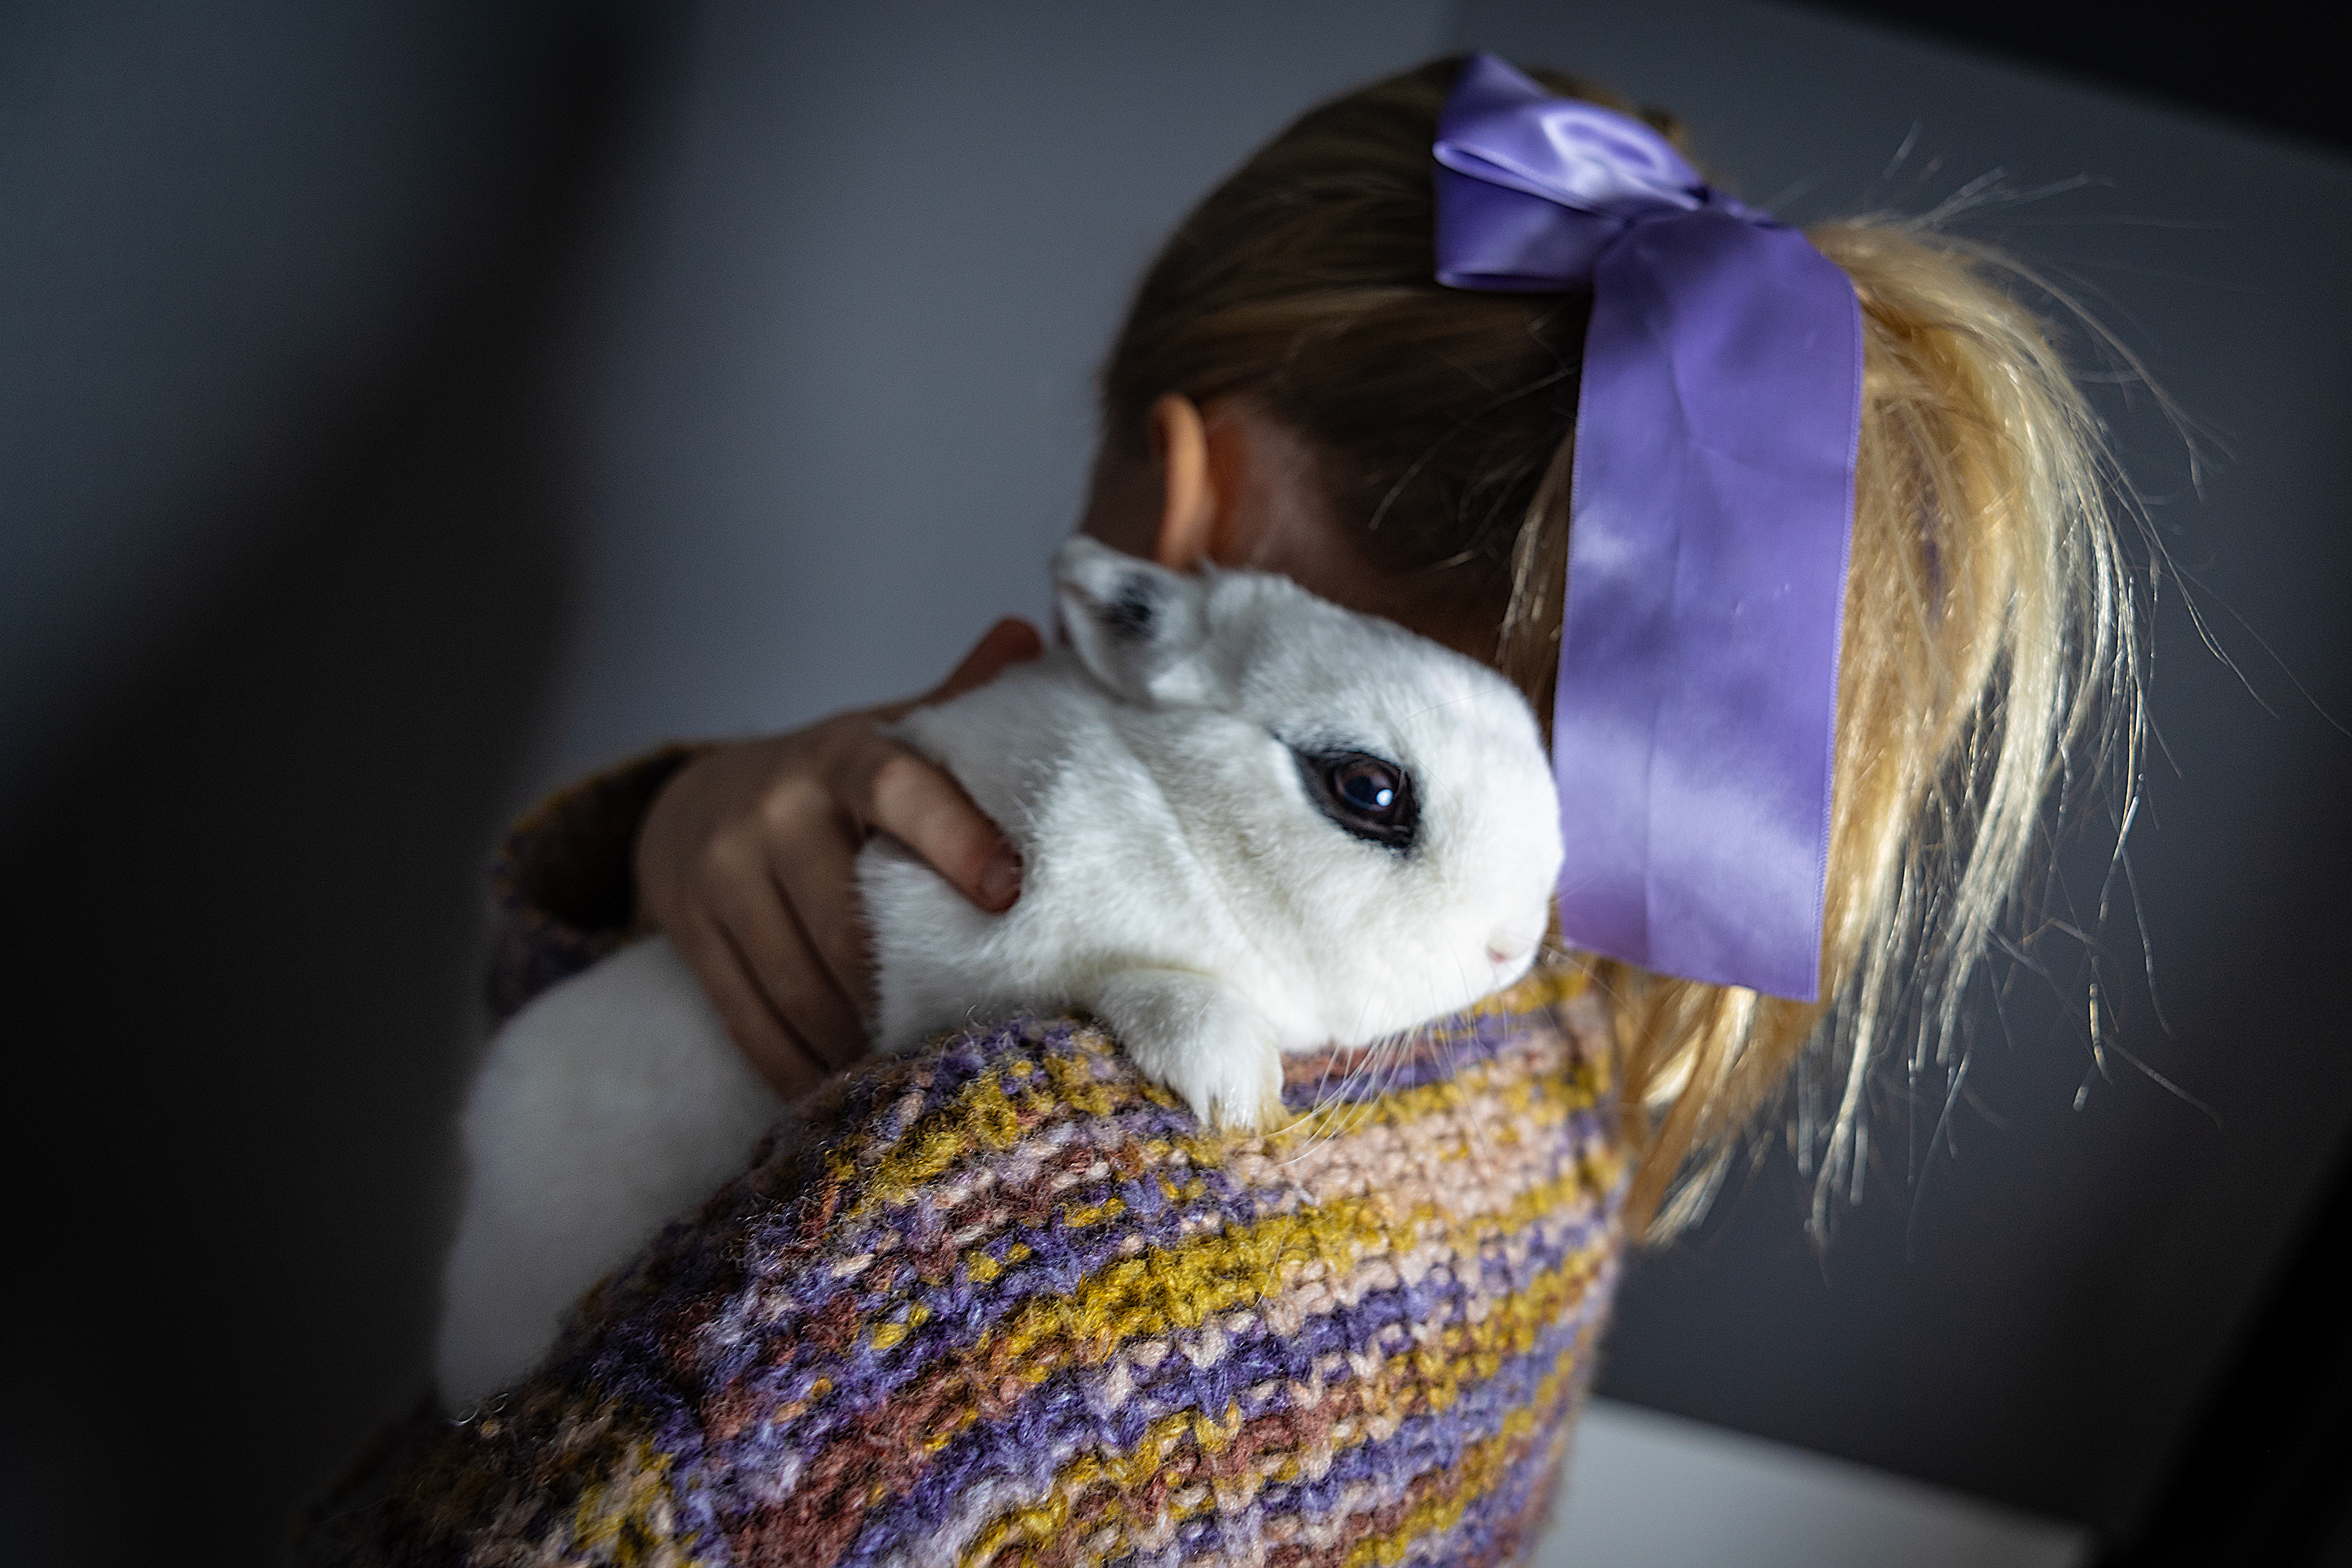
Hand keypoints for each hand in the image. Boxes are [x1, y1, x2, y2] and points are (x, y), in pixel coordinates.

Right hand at [633, 618, 1042, 1097]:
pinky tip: (842, 1092)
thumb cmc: (826, 782)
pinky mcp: (688, 935)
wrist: (690, 804)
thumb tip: (1032, 631)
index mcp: (839, 755)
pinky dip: (798, 1066)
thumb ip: (955, 699)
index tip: (1011, 891)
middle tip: (976, 1038)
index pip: (897, 788)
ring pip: (799, 984)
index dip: (953, 836)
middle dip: (908, 991)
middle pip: (849, 924)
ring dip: (859, 1044)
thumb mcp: (883, 734)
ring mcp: (720, 877)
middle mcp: (772, 811)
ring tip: (918, 1079)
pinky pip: (749, 1020)